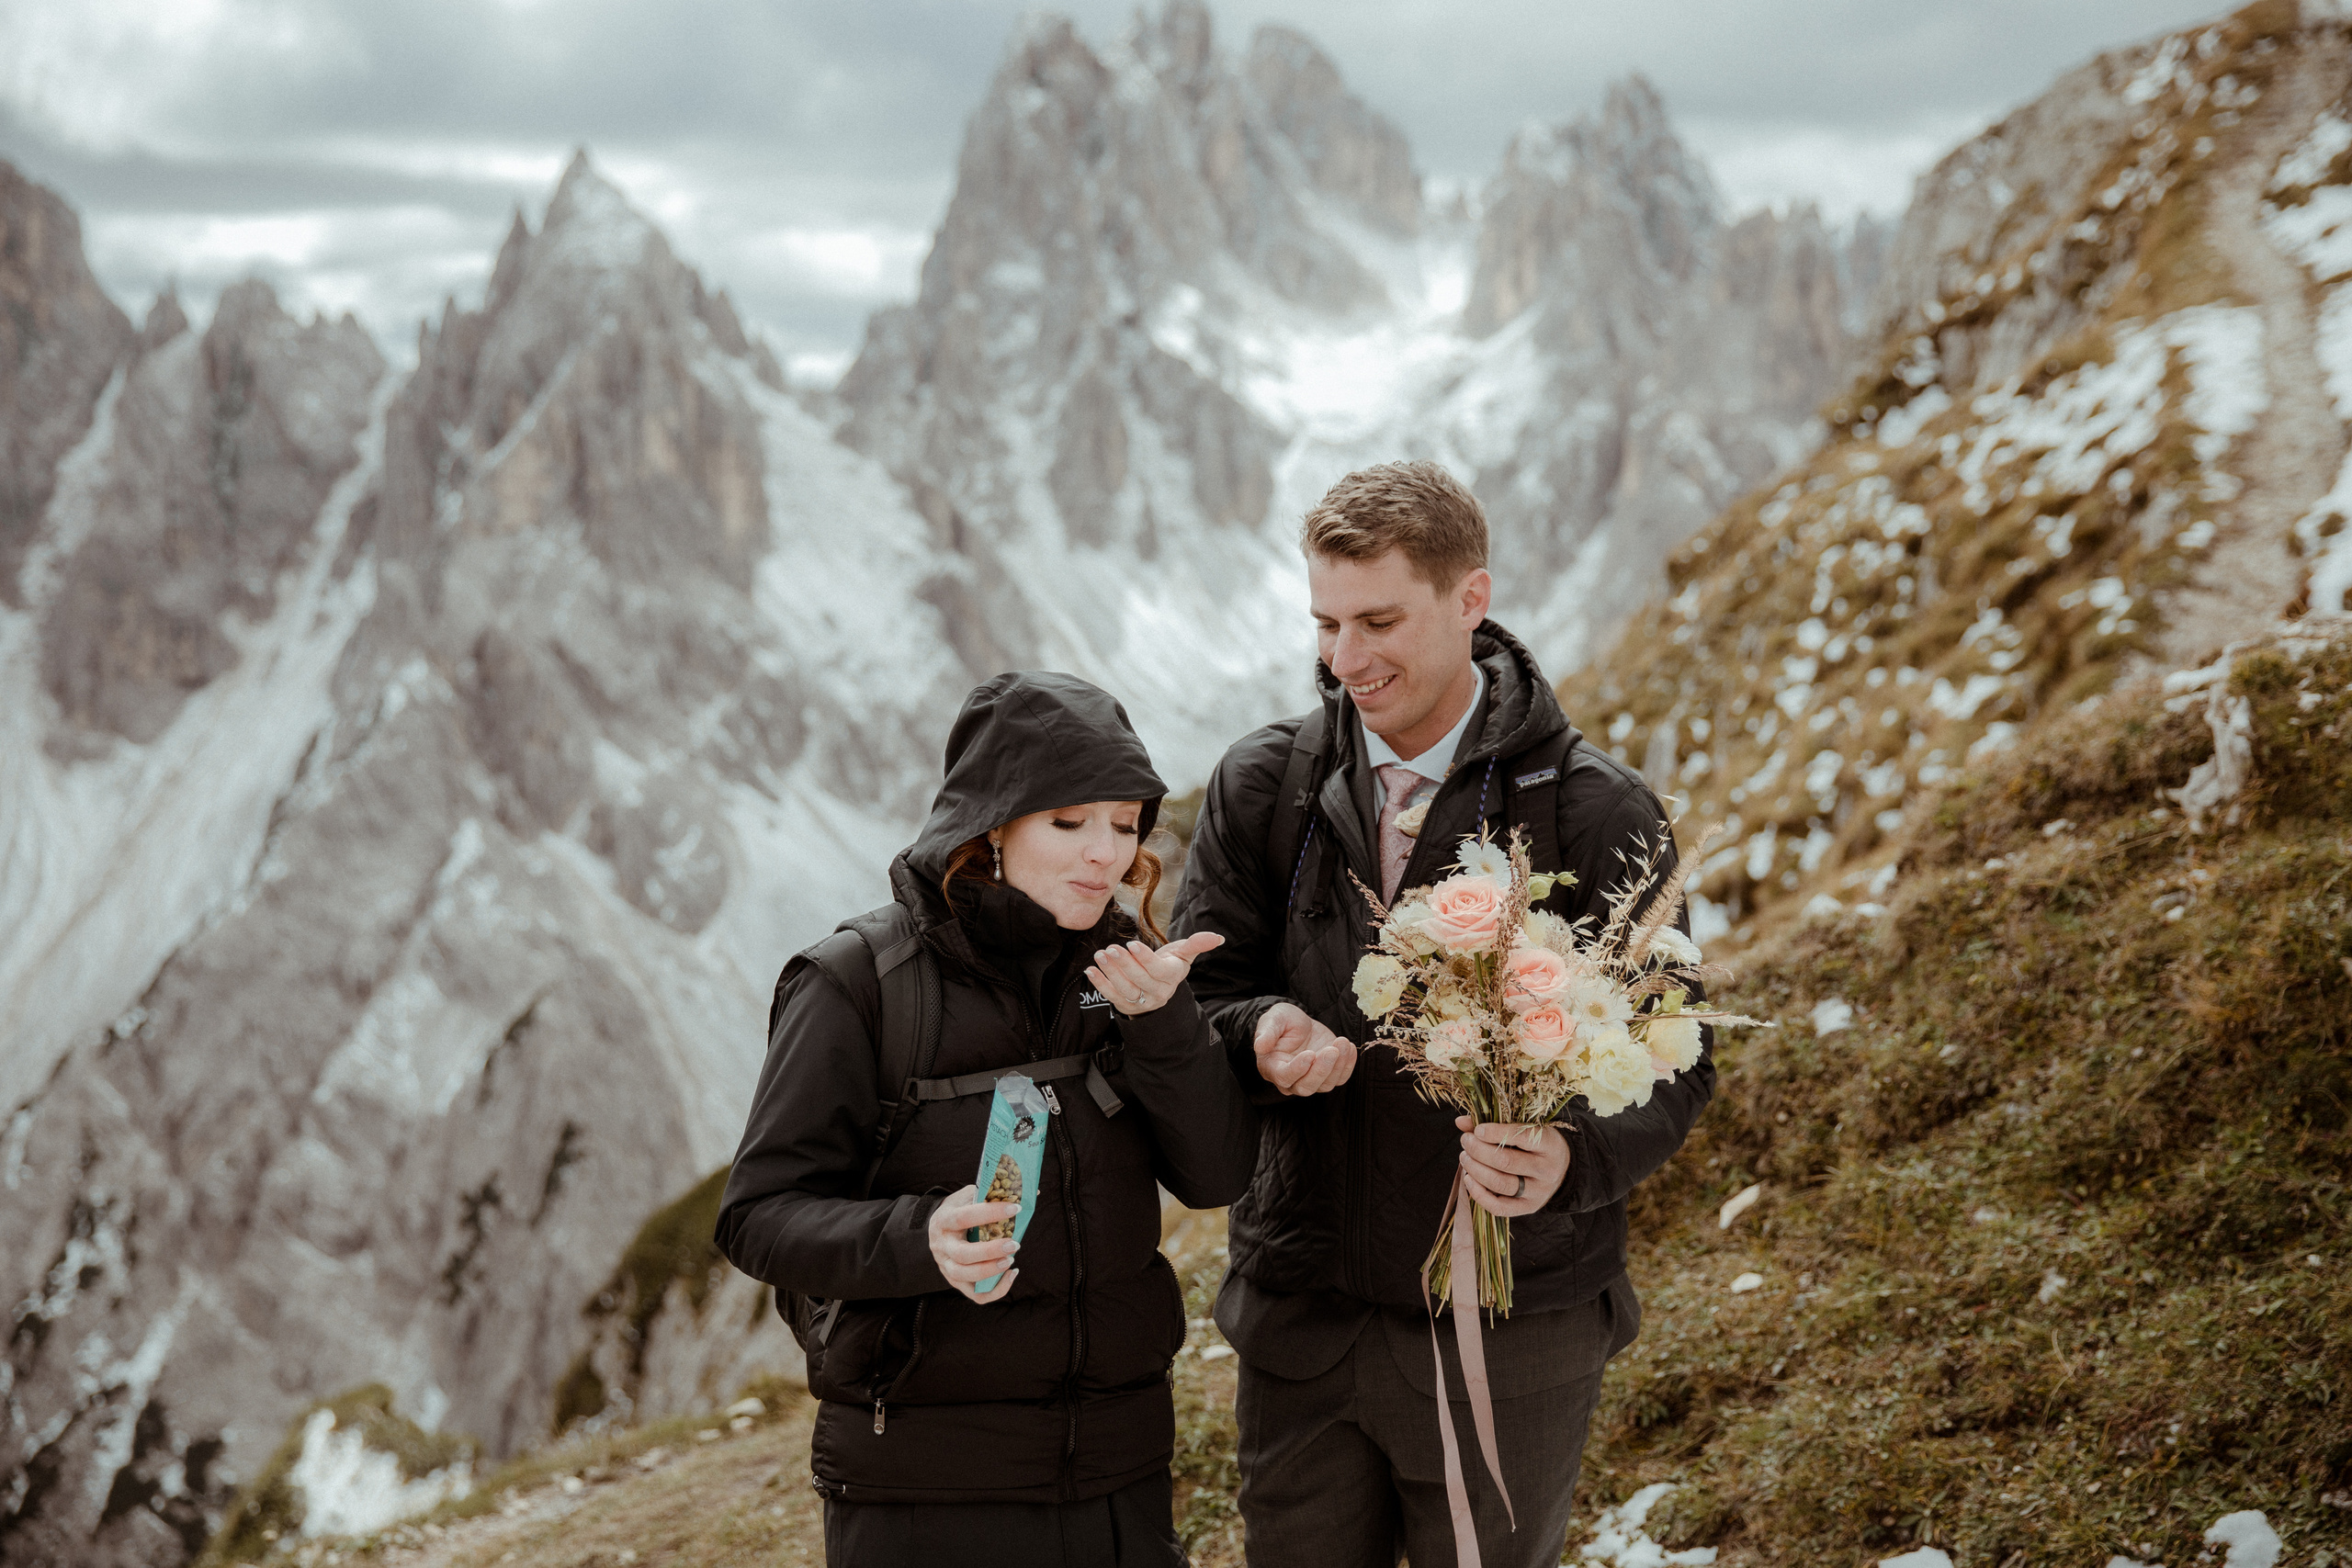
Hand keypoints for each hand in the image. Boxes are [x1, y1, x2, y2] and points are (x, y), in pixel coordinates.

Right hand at [928, 1184, 1020, 1303]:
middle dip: (991, 1251)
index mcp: (944, 1220)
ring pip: (965, 1276)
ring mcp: (946, 1266)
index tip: (1015, 1209)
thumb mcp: (970, 1196)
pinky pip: (976, 1295)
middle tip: (1015, 1245)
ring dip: (991, 1271)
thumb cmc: (959, 1209)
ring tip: (1011, 1261)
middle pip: (962, 1254)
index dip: (990, 1213)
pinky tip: (1010, 1275)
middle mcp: (941, 1246)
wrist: (937, 1228)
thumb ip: (994, 1194)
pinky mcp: (955, 1282)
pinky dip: (996, 1289)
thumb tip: (1033, 1193)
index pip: (964, 1217)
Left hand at [1086, 932, 1224, 1015]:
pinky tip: (1091, 970)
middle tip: (1111, 948)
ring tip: (1100, 955)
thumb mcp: (1183, 953)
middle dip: (1124, 964)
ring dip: (1110, 972)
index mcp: (1172, 978)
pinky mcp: (1126, 1006)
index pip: (1158, 971)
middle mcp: (1158, 993)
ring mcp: (1141, 1002)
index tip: (1132, 943)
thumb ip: (1197, 944)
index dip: (1145, 959)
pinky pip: (1111, 996)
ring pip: (1124, 989)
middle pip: (1139, 980)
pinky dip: (1099, 984)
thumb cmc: (1169, 964)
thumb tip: (1219, 938)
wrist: (1157, 987)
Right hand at [1252, 1001, 1356, 1095]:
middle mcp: (1291, 1079)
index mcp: (1273, 1067)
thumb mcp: (1273, 1019)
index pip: (1284, 1077)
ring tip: (1342, 1042)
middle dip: (1321, 1069)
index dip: (1297, 1069)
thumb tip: (1259, 1046)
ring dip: (1338, 1066)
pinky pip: (1340, 1078)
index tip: (1310, 1054)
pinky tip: (1348, 1047)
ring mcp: (1311, 1079)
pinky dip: (1348, 1065)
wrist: (1298, 1023)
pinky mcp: (1328, 1074)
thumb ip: (1267, 1032)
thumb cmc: (1282, 1021)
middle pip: (1306, 1087)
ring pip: (1325, 1084)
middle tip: (1332, 1050)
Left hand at [1456, 1117, 1569, 1216]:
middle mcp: (1546, 1170)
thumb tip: (1460, 1122)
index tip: (1478, 1130)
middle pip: (1505, 1162)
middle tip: (1466, 1141)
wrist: (1563, 1170)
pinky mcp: (1528, 1207)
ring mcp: (1538, 1192)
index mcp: (1549, 1144)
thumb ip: (1494, 1123)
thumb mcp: (1525, 1128)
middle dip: (1478, 1150)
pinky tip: (1468, 1179)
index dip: (1495, 1133)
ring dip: (1476, 1170)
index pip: (1521, 1137)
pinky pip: (1499, 1207)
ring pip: (1500, 1183)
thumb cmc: (1536, 1144)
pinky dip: (1479, 1194)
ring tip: (1465, 1157)